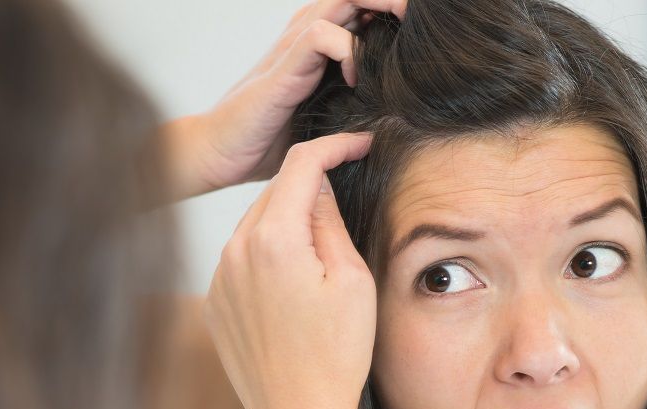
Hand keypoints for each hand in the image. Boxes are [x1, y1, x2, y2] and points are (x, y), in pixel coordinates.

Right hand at [166, 1, 403, 199]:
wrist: (219, 154)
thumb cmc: (268, 141)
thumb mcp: (325, 121)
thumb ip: (353, 109)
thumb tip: (398, 122)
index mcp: (320, 43)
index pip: (365, 7)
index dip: (395, 12)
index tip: (427, 36)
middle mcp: (308, 35)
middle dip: (395, 2)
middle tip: (426, 25)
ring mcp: (294, 48)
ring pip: (342, 0)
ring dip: (379, 9)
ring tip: (406, 35)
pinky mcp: (283, 68)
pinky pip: (319, 36)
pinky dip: (346, 50)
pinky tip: (355, 80)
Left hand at [204, 133, 373, 408]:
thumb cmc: (335, 356)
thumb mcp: (352, 281)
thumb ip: (331, 222)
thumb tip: (319, 188)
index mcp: (273, 239)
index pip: (300, 166)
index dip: (333, 146)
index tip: (359, 144)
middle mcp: (234, 251)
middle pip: (274, 194)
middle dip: (309, 188)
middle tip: (346, 197)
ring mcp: (218, 278)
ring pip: (254, 227)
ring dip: (286, 224)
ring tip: (320, 254)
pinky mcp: (213, 304)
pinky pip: (240, 260)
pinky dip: (266, 256)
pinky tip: (292, 286)